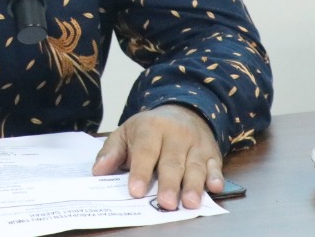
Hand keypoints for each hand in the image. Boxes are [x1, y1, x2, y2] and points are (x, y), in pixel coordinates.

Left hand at [92, 104, 223, 210]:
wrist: (183, 110)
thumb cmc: (149, 129)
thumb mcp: (126, 132)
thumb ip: (112, 151)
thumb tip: (98, 171)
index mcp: (151, 127)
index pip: (145, 151)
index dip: (140, 171)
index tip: (136, 191)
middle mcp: (176, 133)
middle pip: (172, 161)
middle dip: (169, 183)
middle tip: (165, 203)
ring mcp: (196, 143)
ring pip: (195, 165)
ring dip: (193, 185)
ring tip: (189, 203)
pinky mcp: (212, 152)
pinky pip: (215, 165)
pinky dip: (216, 176)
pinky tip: (215, 188)